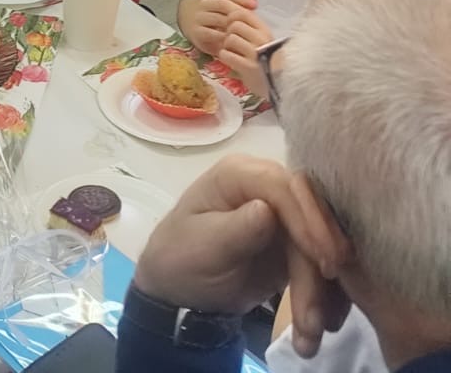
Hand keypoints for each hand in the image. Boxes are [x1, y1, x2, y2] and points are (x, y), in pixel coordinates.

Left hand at [134, 156, 350, 352]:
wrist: (179, 288)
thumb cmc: (183, 259)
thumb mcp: (204, 247)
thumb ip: (236, 229)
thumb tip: (267, 210)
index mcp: (240, 174)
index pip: (285, 188)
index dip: (309, 221)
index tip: (326, 262)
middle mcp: (267, 186)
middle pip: (312, 216)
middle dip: (322, 264)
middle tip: (326, 310)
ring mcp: (284, 215)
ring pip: (321, 245)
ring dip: (324, 291)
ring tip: (313, 332)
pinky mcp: (294, 244)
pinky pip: (320, 266)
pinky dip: (326, 297)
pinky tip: (321, 326)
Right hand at [186, 0, 258, 55]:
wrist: (196, 28)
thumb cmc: (219, 18)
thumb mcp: (228, 8)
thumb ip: (242, 3)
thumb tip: (254, 2)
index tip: (255, 5)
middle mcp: (204, 4)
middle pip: (223, 4)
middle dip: (238, 12)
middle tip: (250, 22)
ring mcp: (199, 18)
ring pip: (218, 19)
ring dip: (232, 26)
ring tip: (244, 32)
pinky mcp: (197, 32)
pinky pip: (212, 34)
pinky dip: (224, 37)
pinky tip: (233, 41)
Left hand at [217, 13, 275, 94]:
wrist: (278, 83)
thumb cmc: (268, 60)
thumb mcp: (264, 40)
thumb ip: (252, 28)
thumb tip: (232, 13)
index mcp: (265, 31)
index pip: (244, 13)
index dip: (232, 16)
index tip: (230, 24)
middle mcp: (262, 40)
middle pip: (235, 25)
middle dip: (229, 32)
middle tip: (231, 42)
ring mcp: (255, 54)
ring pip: (230, 39)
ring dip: (226, 45)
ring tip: (232, 52)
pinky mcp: (248, 67)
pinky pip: (227, 54)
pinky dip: (225, 56)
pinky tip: (230, 60)